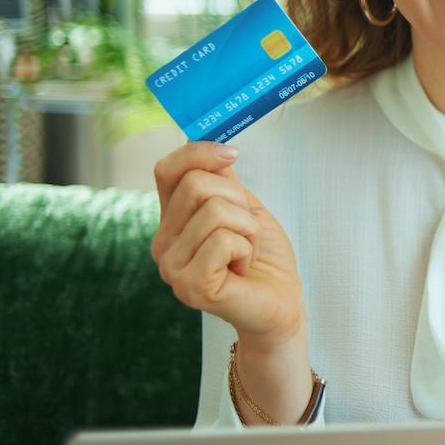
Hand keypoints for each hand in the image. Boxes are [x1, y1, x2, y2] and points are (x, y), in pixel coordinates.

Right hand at [151, 142, 304, 347]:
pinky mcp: (191, 287)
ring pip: (214, 210)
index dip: (198, 153)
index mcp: (171, 223)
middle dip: (238, 199)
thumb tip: (203, 142)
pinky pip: (224, 240)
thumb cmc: (264, 259)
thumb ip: (222, 179)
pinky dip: (246, 248)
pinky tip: (243, 269)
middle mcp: (163, 245)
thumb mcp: (245, 208)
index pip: (166, 170)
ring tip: (246, 254)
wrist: (281, 303)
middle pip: (196, 184)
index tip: (232, 154)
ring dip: (247, 228)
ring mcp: (172, 268)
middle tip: (247, 231)